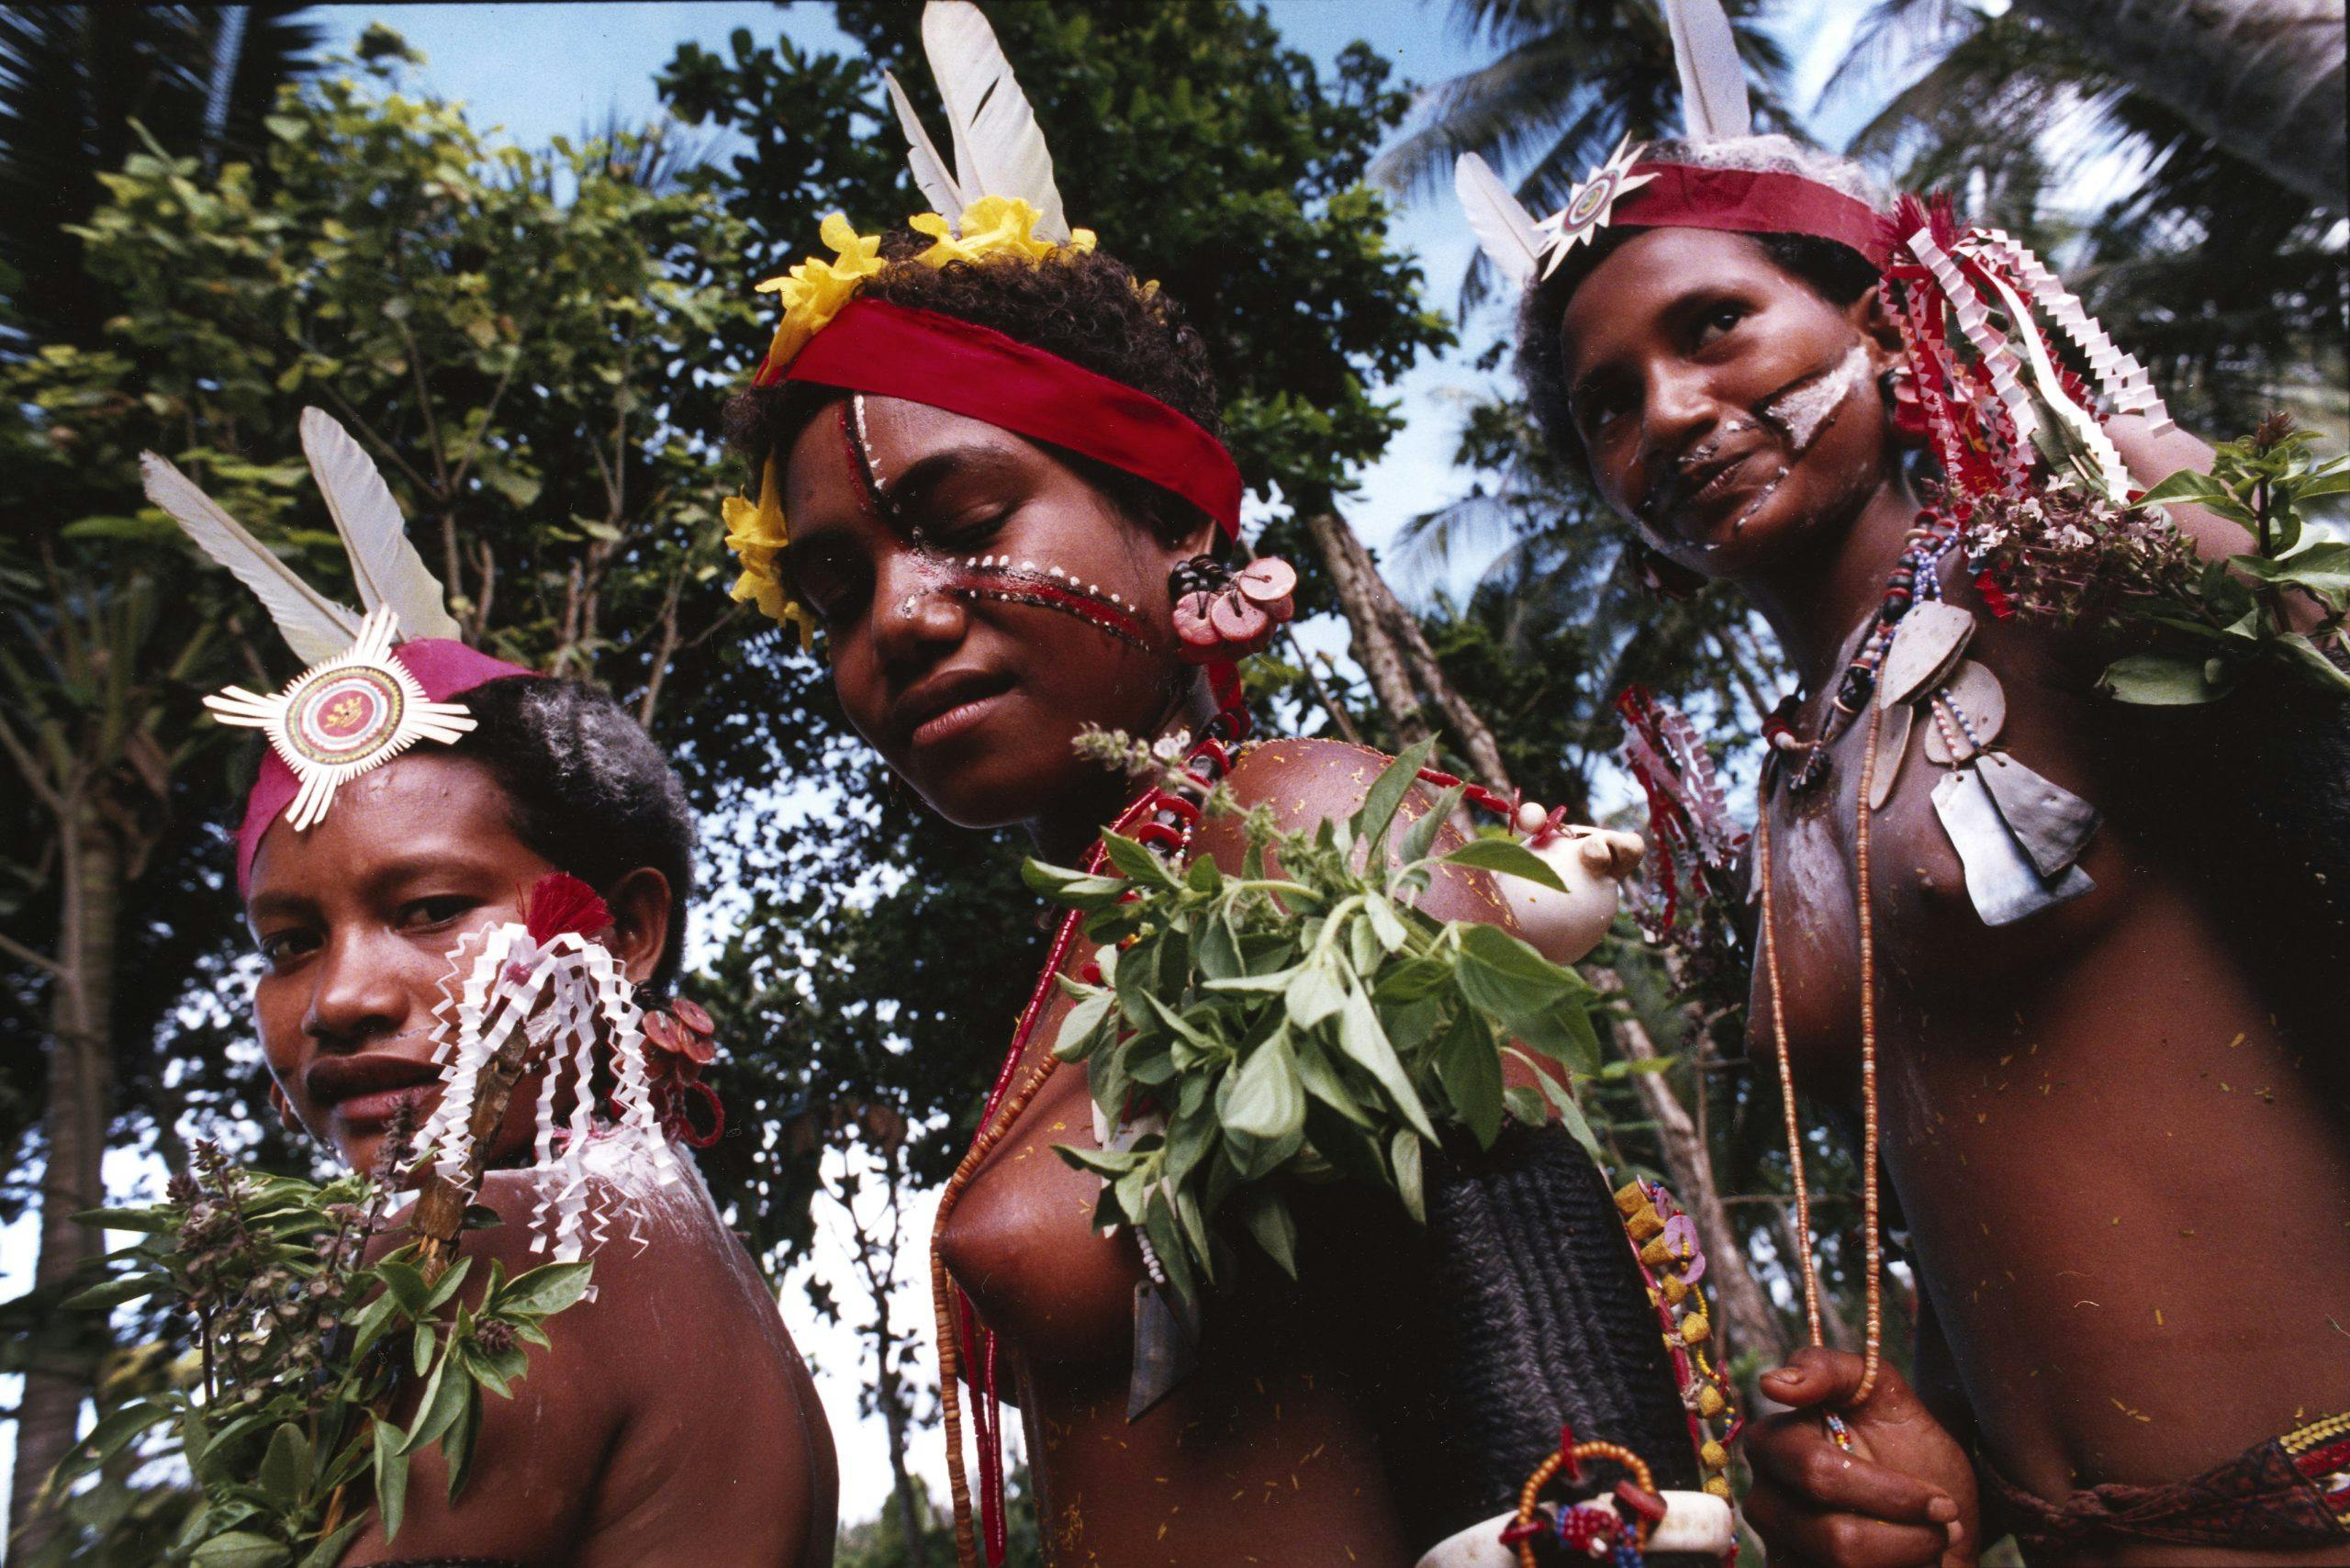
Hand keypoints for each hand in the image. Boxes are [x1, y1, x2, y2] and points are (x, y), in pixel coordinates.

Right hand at [1743, 1347, 1977, 1567]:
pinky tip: (1906, 1563)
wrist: (1940, 1519)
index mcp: (1774, 1444)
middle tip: (1945, 1524)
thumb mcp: (1887, 1397)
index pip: (1815, 1473)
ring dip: (1909, 1559)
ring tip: (1932, 1544)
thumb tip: (1772, 1383)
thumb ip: (1830, 1371)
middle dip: (1909, 1535)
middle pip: (1835, 1536)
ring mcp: (1778, 1549)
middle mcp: (1764, 1499)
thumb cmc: (1910, 1451)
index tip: (1940, 1501)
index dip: (1889, 1494)